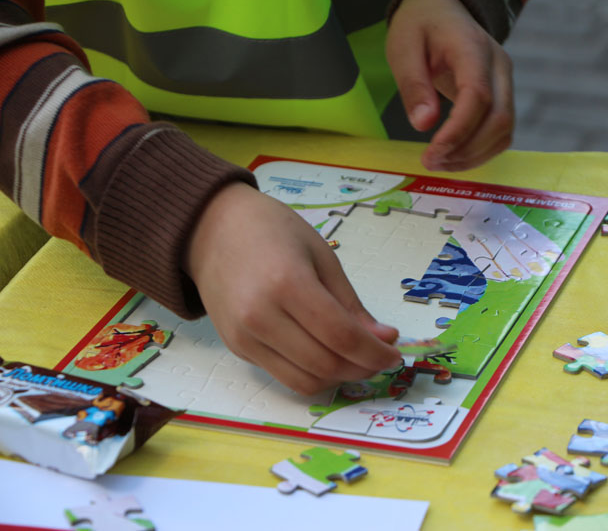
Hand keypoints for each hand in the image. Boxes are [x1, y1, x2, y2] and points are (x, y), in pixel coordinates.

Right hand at [184, 182, 401, 394]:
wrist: (211, 228)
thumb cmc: (272, 230)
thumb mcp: (322, 255)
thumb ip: (351, 303)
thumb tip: (384, 339)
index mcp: (287, 284)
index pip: (341, 336)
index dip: (374, 353)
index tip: (395, 354)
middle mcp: (260, 316)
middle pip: (325, 364)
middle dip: (363, 368)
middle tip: (380, 356)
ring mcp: (244, 337)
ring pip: (305, 381)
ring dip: (340, 377)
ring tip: (356, 358)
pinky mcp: (237, 349)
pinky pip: (284, 376)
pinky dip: (313, 374)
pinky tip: (327, 354)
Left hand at [387, 0, 513, 170]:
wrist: (441, 11)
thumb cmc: (420, 26)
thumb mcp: (403, 49)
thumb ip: (414, 86)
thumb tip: (424, 124)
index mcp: (473, 49)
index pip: (478, 96)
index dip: (458, 130)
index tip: (433, 151)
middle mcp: (498, 67)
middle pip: (499, 119)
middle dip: (465, 150)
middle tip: (431, 162)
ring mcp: (505, 83)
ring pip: (504, 131)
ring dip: (473, 156)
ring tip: (439, 163)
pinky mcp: (503, 97)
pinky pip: (501, 133)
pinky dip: (480, 152)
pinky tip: (454, 157)